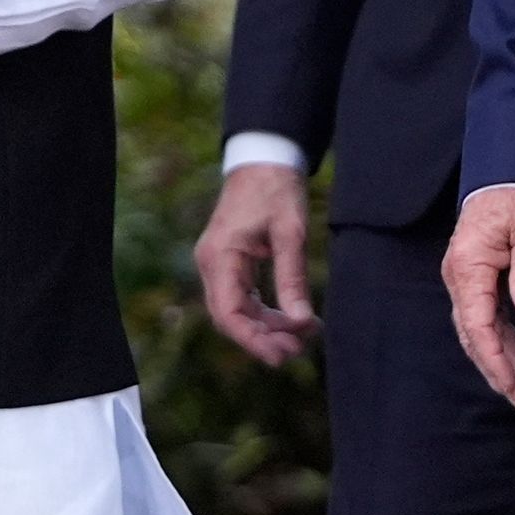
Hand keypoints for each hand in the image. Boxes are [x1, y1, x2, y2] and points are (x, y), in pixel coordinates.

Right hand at [196, 162, 319, 365]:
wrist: (264, 158)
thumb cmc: (276, 189)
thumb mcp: (291, 233)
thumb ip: (293, 278)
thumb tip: (302, 321)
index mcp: (220, 256)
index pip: (229, 313)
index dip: (253, 340)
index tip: (280, 356)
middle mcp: (212, 263)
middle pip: (230, 317)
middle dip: (262, 338)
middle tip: (298, 351)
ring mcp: (219, 264)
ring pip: (238, 311)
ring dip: (267, 327)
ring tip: (302, 338)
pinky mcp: (231, 263)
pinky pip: (244, 298)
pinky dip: (266, 312)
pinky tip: (294, 319)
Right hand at [443, 187, 514, 406]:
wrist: (509, 174)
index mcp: (468, 266)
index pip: (477, 322)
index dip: (493, 357)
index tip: (511, 383)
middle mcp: (460, 277)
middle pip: (475, 335)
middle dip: (498, 370)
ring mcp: (467, 281)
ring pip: (481, 332)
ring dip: (503, 362)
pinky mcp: (479, 282)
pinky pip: (489, 320)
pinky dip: (505, 344)